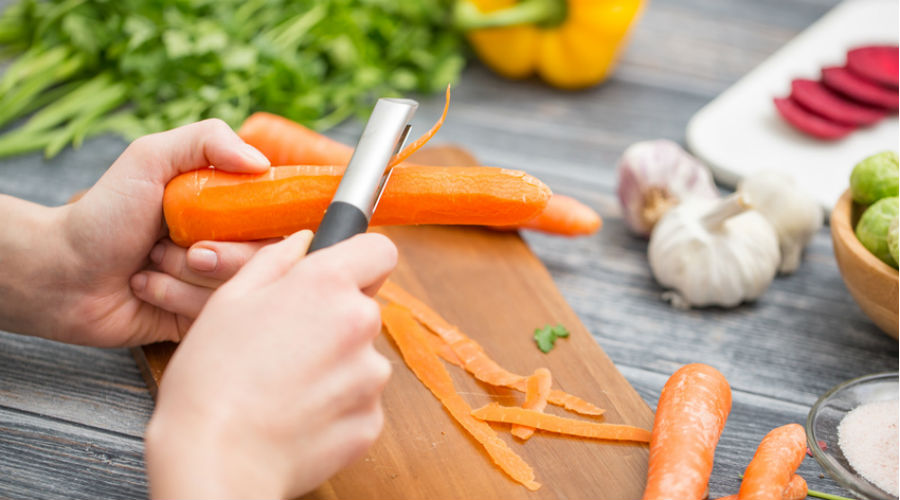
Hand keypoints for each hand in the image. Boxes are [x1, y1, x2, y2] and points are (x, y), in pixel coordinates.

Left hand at [57, 119, 271, 345]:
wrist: (61, 270)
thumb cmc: (104, 212)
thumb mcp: (150, 157)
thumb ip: (207, 139)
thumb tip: (262, 162)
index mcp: (228, 205)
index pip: (282, 217)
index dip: (270, 225)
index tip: (238, 222)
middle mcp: (229, 243)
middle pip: (267, 258)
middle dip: (221, 255)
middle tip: (186, 246)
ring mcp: (216, 282)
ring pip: (239, 287)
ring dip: (188, 275)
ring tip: (153, 262)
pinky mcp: (200, 316)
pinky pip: (214, 313)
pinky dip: (175, 298)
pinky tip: (146, 287)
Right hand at [144, 231, 396, 498]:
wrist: (217, 460)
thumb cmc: (212, 380)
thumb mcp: (229, 301)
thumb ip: (274, 261)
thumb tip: (303, 242)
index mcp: (326, 284)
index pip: (380, 251)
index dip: (359, 260)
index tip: (340, 274)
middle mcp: (360, 323)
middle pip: (364, 309)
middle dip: (334, 320)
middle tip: (286, 343)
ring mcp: (371, 376)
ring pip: (361, 359)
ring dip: (335, 366)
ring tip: (284, 386)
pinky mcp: (371, 421)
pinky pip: (359, 402)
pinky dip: (335, 406)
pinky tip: (296, 415)